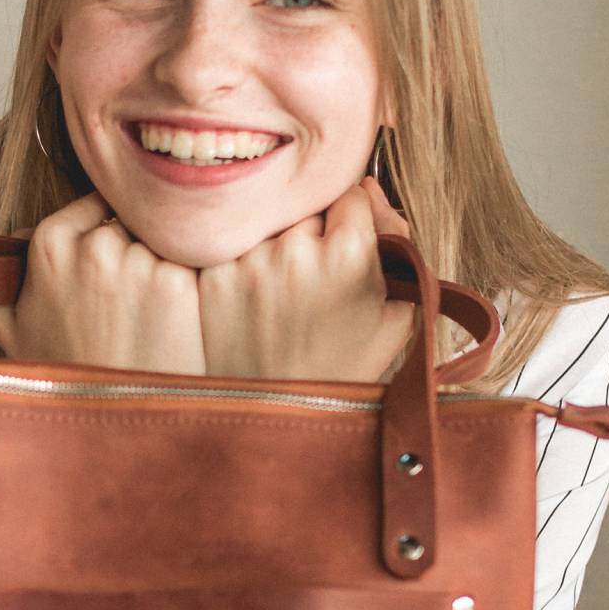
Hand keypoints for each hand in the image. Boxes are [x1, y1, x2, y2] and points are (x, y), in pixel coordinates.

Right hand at [0, 191, 206, 373]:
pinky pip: (190, 266)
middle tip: (134, 299)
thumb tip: (14, 244)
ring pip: (162, 242)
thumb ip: (8, 282)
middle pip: (132, 222)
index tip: (115, 264)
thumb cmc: (62, 378)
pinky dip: (188, 288)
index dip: (108, 232)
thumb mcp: (14, 331)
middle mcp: (93, 243)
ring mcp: (138, 260)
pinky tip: (176, 323)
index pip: (94, 206)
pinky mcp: (179, 282)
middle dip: (137, 248)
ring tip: (153, 318)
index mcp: (49, 244)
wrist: (108, 427)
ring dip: (165, 267)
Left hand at [194, 175, 415, 383]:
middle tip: (311, 282)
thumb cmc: (344, 367)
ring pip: (269, 225)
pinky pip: (232, 248)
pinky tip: (252, 304)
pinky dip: (241, 266)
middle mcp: (295, 247)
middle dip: (312, 232)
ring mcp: (248, 260)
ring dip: (274, 247)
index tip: (344, 251)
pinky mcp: (211, 276)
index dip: (350, 222)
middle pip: (307, 207)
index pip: (352, 194)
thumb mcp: (394, 315)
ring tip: (280, 298)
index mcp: (348, 252)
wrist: (279, 417)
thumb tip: (370, 192)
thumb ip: (397, 244)